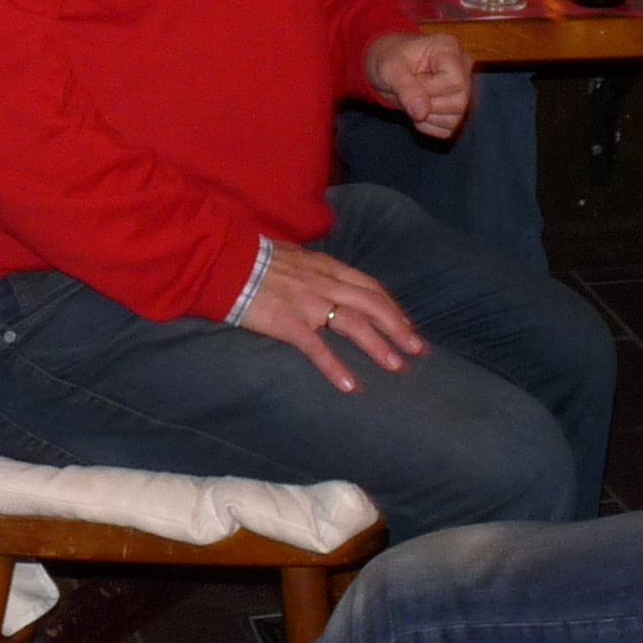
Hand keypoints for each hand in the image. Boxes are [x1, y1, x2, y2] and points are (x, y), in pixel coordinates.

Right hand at [237, 240, 427, 392]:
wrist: (223, 261)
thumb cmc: (255, 259)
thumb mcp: (295, 256)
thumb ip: (316, 270)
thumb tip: (329, 281)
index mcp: (327, 266)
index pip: (370, 286)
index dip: (392, 306)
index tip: (408, 325)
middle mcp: (324, 282)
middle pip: (372, 304)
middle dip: (399, 327)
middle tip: (418, 349)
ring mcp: (307, 302)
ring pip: (354, 323)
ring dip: (379, 346)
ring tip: (397, 366)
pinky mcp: (287, 322)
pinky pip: (317, 348)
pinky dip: (336, 367)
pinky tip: (351, 386)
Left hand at [367, 30, 472, 140]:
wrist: (389, 67)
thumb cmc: (389, 59)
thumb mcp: (390, 69)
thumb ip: (406, 88)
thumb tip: (422, 113)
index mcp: (449, 49)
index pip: (456, 82)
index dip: (431, 89)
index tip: (413, 81)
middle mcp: (463, 67)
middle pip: (459, 102)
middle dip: (428, 105)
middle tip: (410, 92)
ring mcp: (463, 89)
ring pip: (455, 119)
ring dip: (427, 117)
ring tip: (414, 99)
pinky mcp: (457, 107)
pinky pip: (448, 128)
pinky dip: (428, 125)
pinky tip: (419, 108)